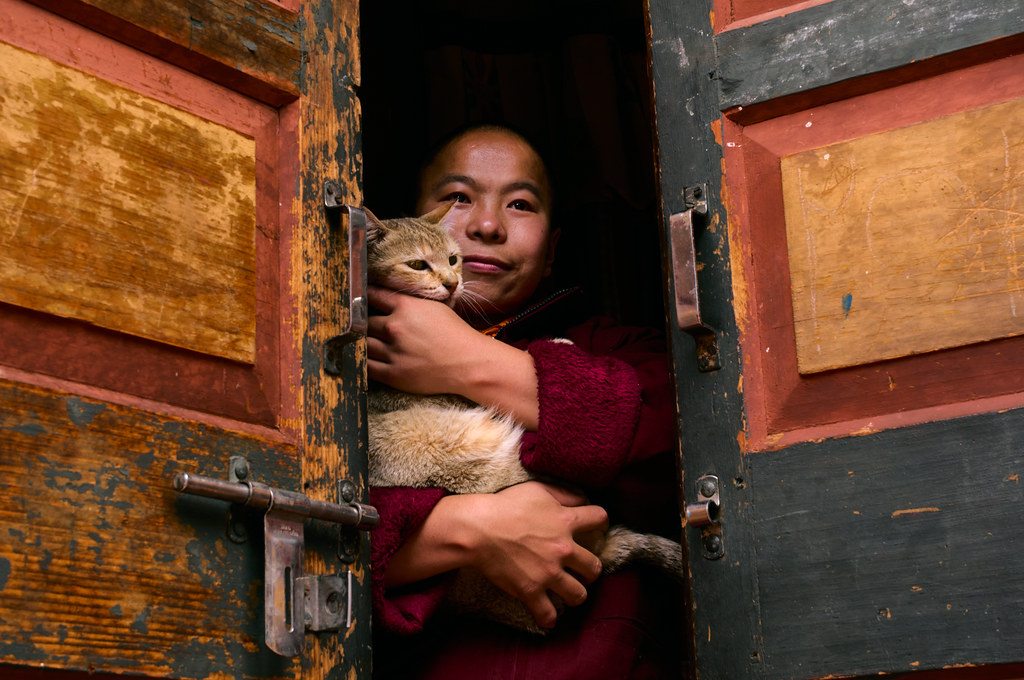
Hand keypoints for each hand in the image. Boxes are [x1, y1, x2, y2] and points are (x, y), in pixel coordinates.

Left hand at [367, 286, 540, 428]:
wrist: (469, 363)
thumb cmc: (455, 333)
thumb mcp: (433, 307)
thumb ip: (409, 301)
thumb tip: (388, 298)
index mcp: (405, 306)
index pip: (371, 295)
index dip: (364, 297)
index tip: (359, 300)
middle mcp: (396, 327)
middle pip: (364, 321)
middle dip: (364, 323)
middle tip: (363, 324)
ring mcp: (393, 351)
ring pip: (364, 343)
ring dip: (364, 342)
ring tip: (366, 342)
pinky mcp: (394, 374)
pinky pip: (367, 366)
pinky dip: (363, 362)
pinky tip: (366, 359)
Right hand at [385, 481, 607, 628]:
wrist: (478, 529)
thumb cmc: (505, 506)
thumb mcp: (538, 490)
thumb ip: (564, 494)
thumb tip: (584, 499)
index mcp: (566, 521)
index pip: (599, 519)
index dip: (600, 522)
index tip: (597, 527)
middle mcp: (563, 548)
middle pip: (594, 566)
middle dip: (590, 570)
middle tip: (582, 570)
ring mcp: (548, 572)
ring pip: (578, 595)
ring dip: (575, 595)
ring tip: (569, 593)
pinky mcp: (531, 590)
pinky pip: (548, 614)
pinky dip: (549, 618)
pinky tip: (548, 617)